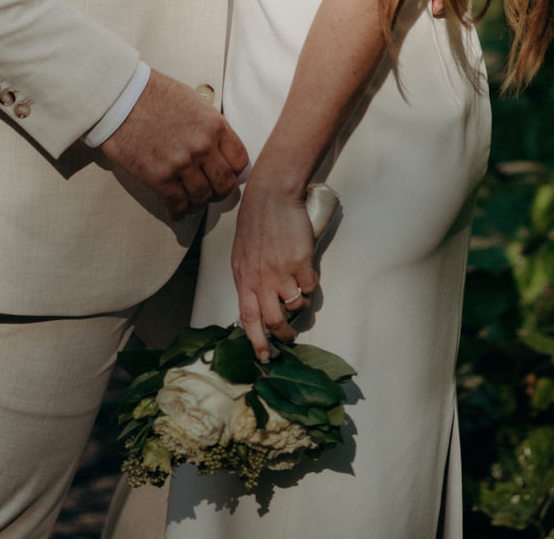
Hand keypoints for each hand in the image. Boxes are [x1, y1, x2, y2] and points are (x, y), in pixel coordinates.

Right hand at [101, 70, 247, 222]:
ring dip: (198, 201)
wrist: (120, 97)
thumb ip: (209, 126)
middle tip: (211, 192)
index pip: (239, 160)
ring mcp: (181, 163)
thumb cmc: (152, 94)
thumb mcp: (193, 102)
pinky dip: (178, 212)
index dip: (234, 172)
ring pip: (202, 196)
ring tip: (192, 200)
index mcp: (214, 125)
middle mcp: (202, 146)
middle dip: (219, 190)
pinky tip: (176, 211)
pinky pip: (177, 204)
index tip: (228, 175)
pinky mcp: (159, 177)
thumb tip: (219, 146)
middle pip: (224, 183)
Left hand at [231, 172, 318, 361]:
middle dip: (283, 334)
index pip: (248, 318)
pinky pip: (310, 287)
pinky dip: (311, 286)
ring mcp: (282, 271)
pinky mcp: (301, 262)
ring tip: (299, 294)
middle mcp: (261, 278)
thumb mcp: (242, 254)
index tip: (264, 357)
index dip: (257, 341)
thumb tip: (257, 303)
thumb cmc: (256, 222)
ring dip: (300, 306)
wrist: (271, 196)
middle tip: (289, 335)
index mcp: (244, 277)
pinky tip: (306, 274)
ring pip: (296, 305)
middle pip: (274, 320)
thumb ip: (249, 279)